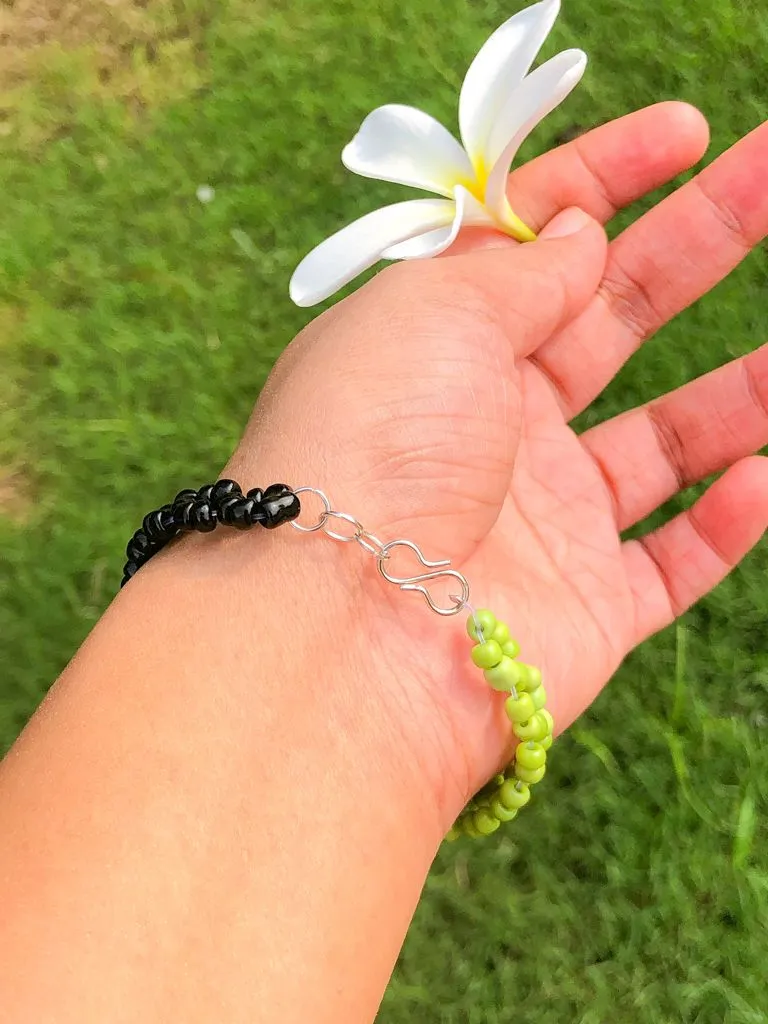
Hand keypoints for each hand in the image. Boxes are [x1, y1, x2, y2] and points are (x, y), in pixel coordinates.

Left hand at [225, 102, 767, 830]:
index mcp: (439, 348)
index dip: (608, 180)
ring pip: (663, 444)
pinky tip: (758, 479)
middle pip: (616, 319)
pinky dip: (722, 528)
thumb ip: (520, 271)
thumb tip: (577, 231)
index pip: (531, 246)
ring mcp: (541, 520)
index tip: (687, 131)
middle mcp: (492, 427)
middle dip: (700, 242)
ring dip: (740, 395)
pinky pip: (670, 565)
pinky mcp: (583, 608)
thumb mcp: (433, 314)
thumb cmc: (369, 448)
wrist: (343, 632)